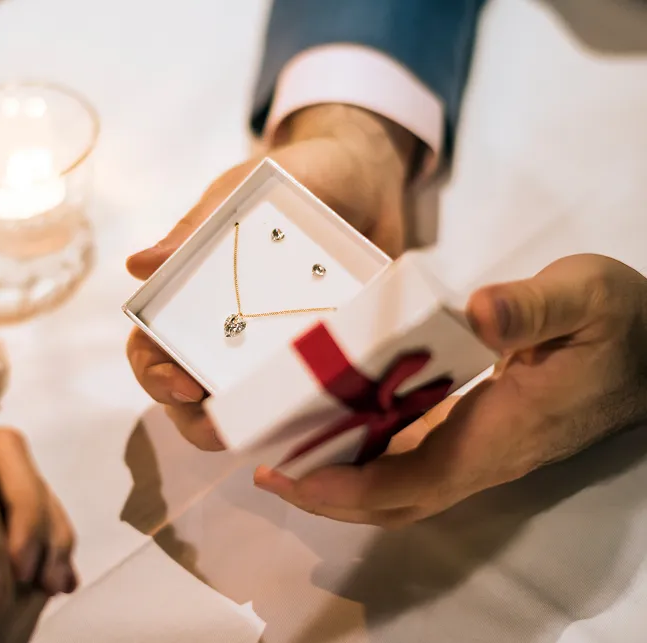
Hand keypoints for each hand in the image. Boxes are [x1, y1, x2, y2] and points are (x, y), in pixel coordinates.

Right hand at [126, 104, 415, 449]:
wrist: (368, 176)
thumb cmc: (293, 177)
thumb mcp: (241, 192)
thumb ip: (196, 229)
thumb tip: (137, 265)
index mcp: (193, 299)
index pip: (152, 351)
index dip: (155, 375)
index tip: (184, 384)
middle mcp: (227, 334)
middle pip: (191, 397)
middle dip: (198, 422)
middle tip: (224, 431)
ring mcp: (276, 352)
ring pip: (248, 411)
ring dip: (251, 429)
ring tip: (272, 434)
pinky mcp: (325, 358)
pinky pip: (311, 399)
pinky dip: (311, 416)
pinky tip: (323, 422)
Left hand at [253, 254, 646, 526]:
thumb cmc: (620, 324)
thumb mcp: (586, 296)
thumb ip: (535, 307)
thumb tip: (478, 311)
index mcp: (505, 431)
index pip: (421, 479)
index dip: (357, 488)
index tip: (299, 480)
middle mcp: (485, 453)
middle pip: (397, 497)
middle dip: (330, 494)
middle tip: (269, 471)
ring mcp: (479, 447)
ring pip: (400, 484)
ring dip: (341, 479)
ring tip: (285, 455)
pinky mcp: (474, 432)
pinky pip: (410, 457)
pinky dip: (367, 453)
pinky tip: (335, 426)